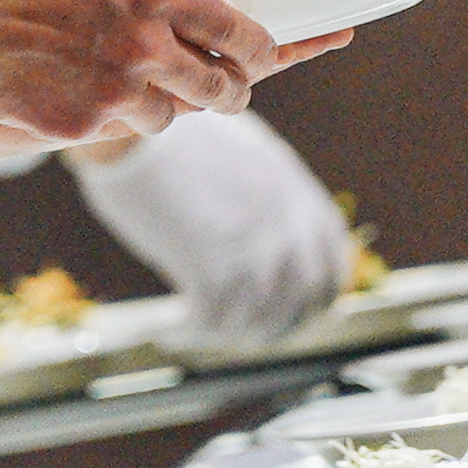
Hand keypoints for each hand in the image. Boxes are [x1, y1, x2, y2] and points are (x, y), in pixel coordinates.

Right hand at [0, 0, 327, 144]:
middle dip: (231, 89)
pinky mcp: (77, 127)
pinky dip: (113, 112)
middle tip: (228, 86)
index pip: (238, 32)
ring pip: (168, 113)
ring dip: (165, 100)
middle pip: (218, 88)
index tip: (266, 52)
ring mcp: (110, 95)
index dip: (265, 48)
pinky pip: (116, 128)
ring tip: (141, 82)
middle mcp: (143, 50)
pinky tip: (85, 89)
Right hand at [71, 108, 353, 348]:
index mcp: (300, 195)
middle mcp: (289, 225)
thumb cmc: (177, 139)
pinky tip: (166, 331)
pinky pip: (212, 323)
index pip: (333, 268)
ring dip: (226, 336)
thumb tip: (272, 235)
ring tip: (195, 331)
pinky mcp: (215, 266)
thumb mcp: (246, 156)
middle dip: (274, 328)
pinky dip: (189, 334)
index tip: (290, 313)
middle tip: (239, 334)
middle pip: (303, 304)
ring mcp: (257, 247)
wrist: (133, 132)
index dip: (314, 301)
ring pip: (258, 321)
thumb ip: (271, 197)